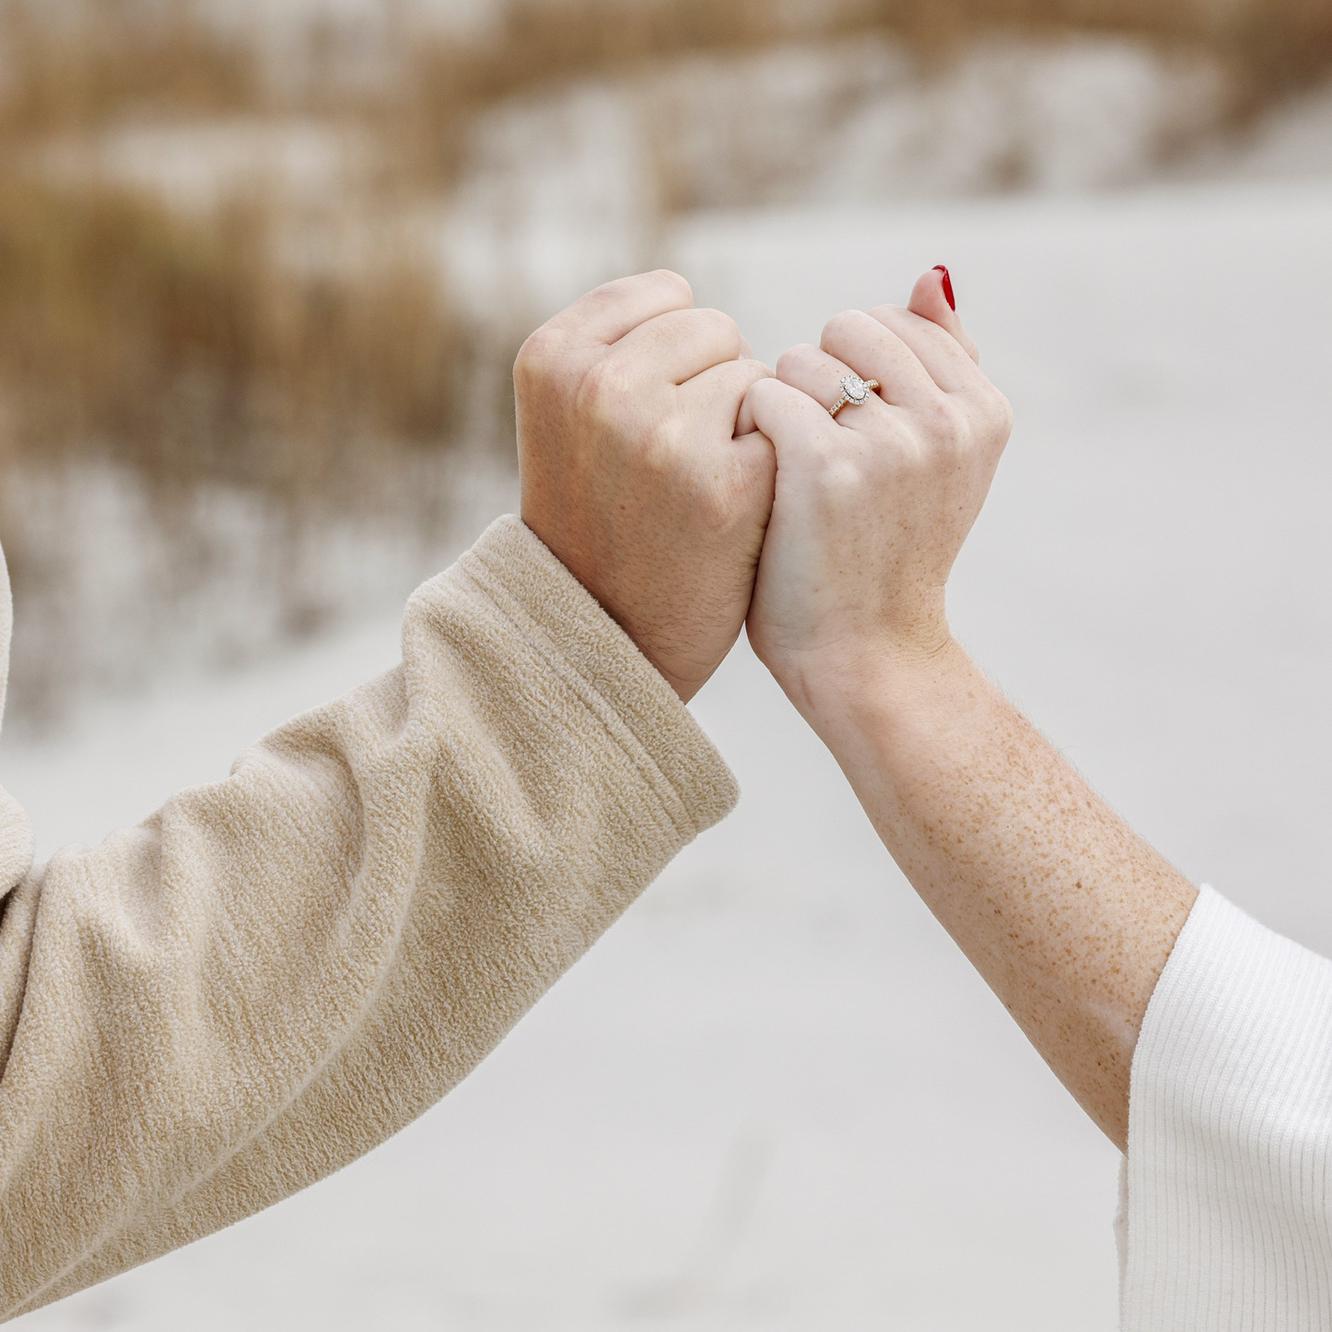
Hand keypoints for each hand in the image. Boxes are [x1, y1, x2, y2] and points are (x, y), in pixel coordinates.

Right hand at [516, 270, 774, 701]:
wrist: (609, 632)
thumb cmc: (600, 513)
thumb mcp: (570, 412)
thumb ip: (614, 342)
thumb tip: (690, 293)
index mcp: (551, 357)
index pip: (665, 292)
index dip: (672, 357)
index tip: (640, 417)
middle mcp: (599, 386)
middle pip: (714, 326)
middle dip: (710, 383)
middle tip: (671, 460)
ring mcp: (661, 433)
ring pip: (752, 372)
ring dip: (743, 422)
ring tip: (695, 483)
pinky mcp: (723, 482)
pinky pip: (781, 423)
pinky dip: (769, 461)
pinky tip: (731, 507)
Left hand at [744, 266, 1011, 724]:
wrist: (866, 656)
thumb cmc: (886, 554)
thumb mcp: (940, 460)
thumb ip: (943, 365)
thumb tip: (930, 274)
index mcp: (983, 409)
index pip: (893, 322)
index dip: (853, 377)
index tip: (857, 444)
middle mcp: (949, 419)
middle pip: (846, 330)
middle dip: (817, 381)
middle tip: (820, 458)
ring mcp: (893, 442)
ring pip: (801, 360)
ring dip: (779, 408)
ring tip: (793, 477)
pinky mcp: (828, 467)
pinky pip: (763, 395)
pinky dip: (747, 435)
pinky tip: (761, 486)